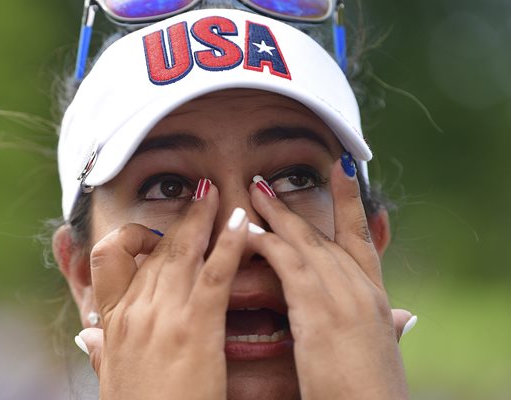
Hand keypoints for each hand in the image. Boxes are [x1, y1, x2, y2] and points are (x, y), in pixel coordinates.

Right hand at [83, 182, 247, 399]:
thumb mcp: (110, 379)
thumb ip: (99, 352)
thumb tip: (85, 337)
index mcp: (112, 321)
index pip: (108, 258)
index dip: (129, 237)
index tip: (150, 234)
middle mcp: (134, 310)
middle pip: (154, 248)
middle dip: (179, 217)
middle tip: (198, 193)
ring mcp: (164, 315)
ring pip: (181, 250)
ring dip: (201, 217)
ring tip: (216, 192)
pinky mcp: (196, 327)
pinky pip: (215, 273)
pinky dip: (230, 243)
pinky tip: (243, 222)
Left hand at [246, 158, 409, 399]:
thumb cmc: (372, 391)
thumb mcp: (384, 351)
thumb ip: (388, 328)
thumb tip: (404, 318)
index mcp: (376, 298)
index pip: (361, 238)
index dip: (352, 202)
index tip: (344, 168)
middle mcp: (361, 289)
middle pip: (324, 234)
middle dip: (293, 206)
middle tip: (269, 181)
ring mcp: (341, 295)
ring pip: (304, 242)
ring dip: (276, 214)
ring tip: (253, 191)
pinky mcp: (318, 309)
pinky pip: (288, 264)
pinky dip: (267, 242)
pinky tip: (247, 230)